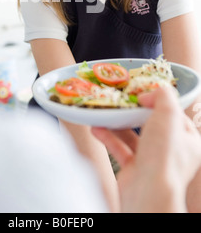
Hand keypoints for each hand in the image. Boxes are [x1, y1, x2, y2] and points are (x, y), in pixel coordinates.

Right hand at [92, 87, 200, 212]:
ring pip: (134, 136)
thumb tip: (148, 94)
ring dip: (117, 123)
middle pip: (151, 124)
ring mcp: (152, 161)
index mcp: (188, 140)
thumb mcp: (169, 114)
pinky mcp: (133, 170)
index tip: (142, 93)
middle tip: (121, 100)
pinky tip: (96, 127)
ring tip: (104, 111)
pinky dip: (108, 137)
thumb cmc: (163, 154)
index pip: (175, 114)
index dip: (159, 102)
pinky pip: (120, 149)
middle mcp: (172, 152)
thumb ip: (163, 95)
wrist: (147, 192)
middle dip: (134, 112)